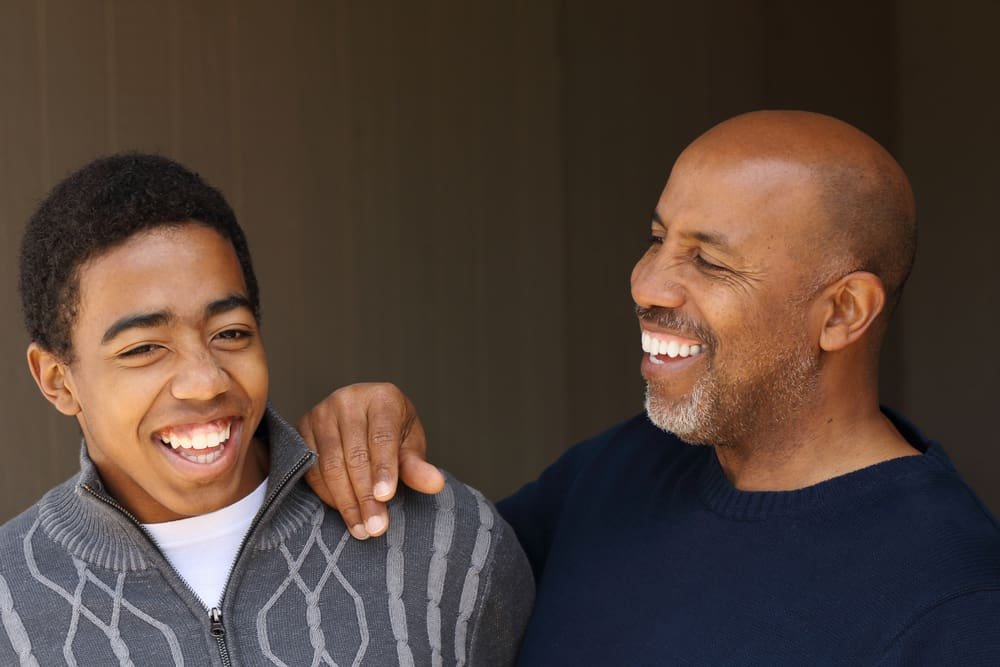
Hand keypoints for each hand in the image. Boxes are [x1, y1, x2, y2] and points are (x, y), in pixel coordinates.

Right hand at [297, 382, 444, 538]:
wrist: (363, 418)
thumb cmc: (391, 432)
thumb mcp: (409, 445)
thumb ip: (417, 465)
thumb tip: (434, 484)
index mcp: (382, 398)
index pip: (381, 437)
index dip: (384, 470)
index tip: (386, 498)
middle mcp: (348, 400)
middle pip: (354, 455)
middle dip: (365, 495)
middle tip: (376, 526)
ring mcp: (321, 413)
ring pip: (330, 465)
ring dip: (346, 501)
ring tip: (362, 528)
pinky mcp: (302, 429)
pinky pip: (311, 469)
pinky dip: (327, 495)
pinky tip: (343, 512)